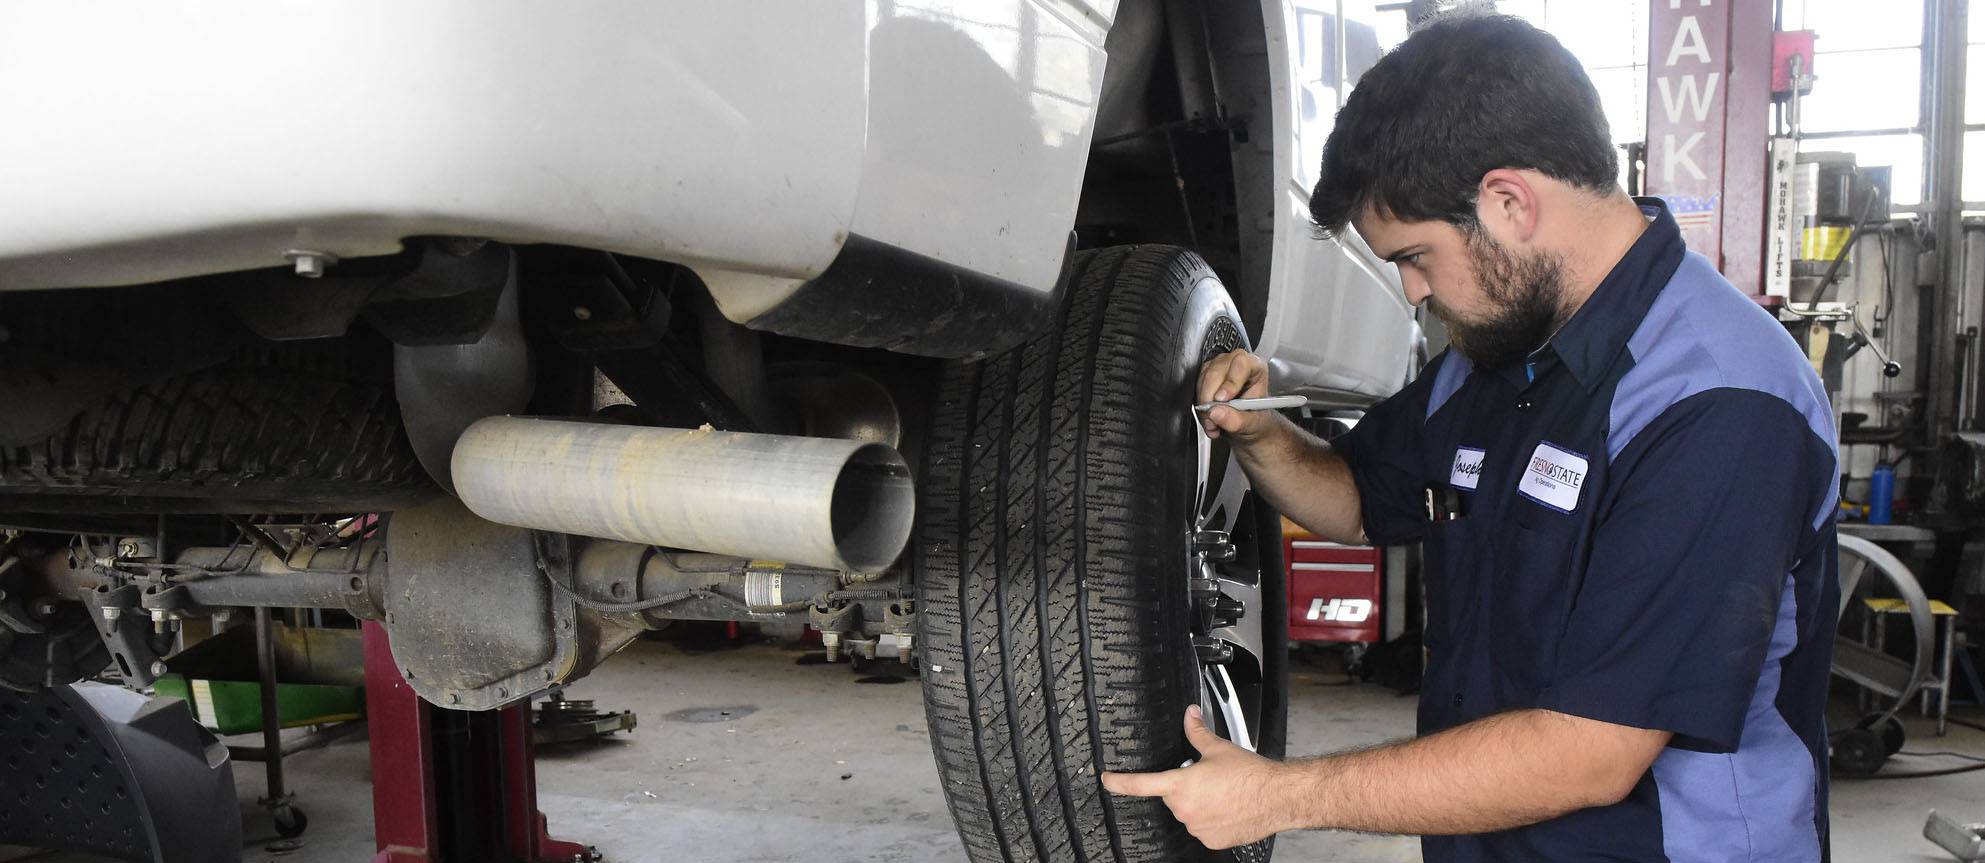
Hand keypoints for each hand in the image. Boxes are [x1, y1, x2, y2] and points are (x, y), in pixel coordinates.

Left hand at [1099, 705, 1290, 849]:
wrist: (1277, 797)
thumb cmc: (1251, 775)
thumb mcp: (1218, 748)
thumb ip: (1196, 731)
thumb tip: (1189, 715)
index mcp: (1181, 785)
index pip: (1141, 784)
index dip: (1120, 782)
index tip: (1107, 781)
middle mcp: (1186, 809)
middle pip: (1172, 796)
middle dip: (1184, 787)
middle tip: (1207, 779)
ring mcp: (1198, 827)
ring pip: (1188, 813)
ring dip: (1199, 803)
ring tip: (1222, 793)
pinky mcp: (1212, 841)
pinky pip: (1203, 828)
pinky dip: (1211, 819)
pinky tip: (1228, 808)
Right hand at [1196, 349, 1273, 440]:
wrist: (1246, 424)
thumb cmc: (1254, 418)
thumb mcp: (1250, 424)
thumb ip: (1235, 420)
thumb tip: (1215, 412)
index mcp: (1255, 367)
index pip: (1241, 364)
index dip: (1230, 382)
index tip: (1222, 400)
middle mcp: (1235, 363)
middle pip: (1216, 372)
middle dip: (1210, 400)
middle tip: (1214, 422)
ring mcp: (1218, 366)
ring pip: (1202, 381)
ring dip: (1203, 407)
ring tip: (1214, 425)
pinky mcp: (1204, 374)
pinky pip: (1195, 388)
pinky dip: (1199, 407)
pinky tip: (1209, 418)